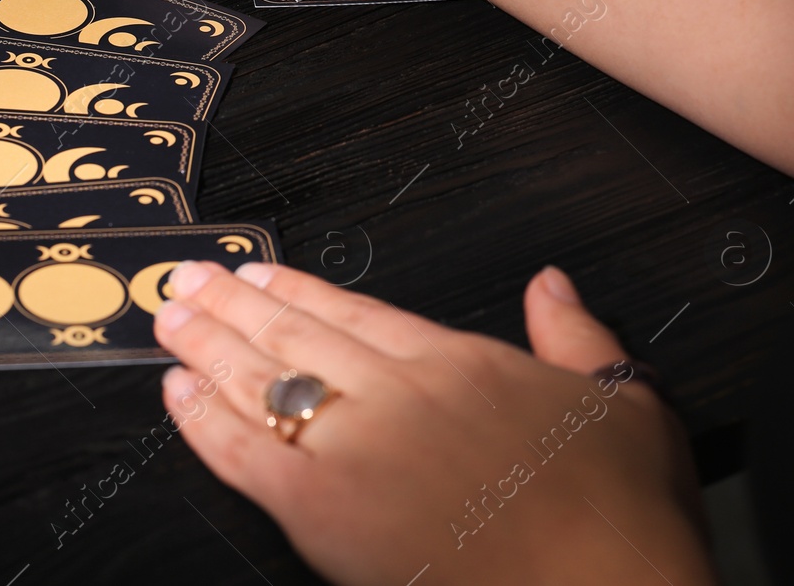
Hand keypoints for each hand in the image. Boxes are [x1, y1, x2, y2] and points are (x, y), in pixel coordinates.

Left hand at [152, 262, 715, 585]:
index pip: (355, 311)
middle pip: (294, 332)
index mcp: (458, 363)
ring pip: (260, 378)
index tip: (258, 272)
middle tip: (187, 279)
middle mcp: (396, 394)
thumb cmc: (620, 522)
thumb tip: (551, 284)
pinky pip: (243, 452)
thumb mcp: (624, 407)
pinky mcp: (322, 512)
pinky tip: (176, 393)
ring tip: (168, 318)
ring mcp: (354, 448)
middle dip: (232, 302)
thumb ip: (578, 337)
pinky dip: (203, 419)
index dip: (297, 288)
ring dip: (205, 344)